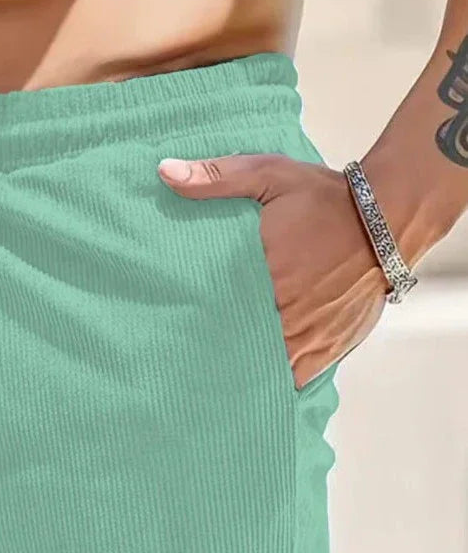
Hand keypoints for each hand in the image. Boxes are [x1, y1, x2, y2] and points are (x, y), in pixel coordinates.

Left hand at [157, 153, 388, 387]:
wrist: (389, 219)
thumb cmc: (327, 199)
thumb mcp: (270, 176)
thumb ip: (216, 178)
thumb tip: (165, 172)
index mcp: (263, 281)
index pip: (213, 319)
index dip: (192, 329)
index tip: (172, 333)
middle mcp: (285, 317)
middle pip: (238, 350)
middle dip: (217, 353)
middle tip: (191, 356)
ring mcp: (309, 339)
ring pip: (265, 371)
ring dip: (246, 370)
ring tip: (220, 375)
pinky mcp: (331, 349)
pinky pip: (296, 379)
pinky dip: (279, 380)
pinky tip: (259, 380)